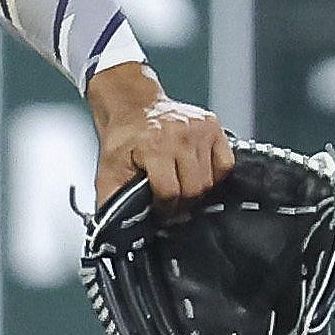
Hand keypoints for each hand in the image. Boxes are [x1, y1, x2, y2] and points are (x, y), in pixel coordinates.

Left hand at [86, 60, 233, 205]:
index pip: (170, 192)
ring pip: (211, 180)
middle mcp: (180, 135)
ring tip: (181, 186)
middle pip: (194, 189)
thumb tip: (113, 228)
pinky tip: (197, 174)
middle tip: (170, 203)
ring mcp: (199, 129)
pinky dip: (214, 175)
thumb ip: (112, 200)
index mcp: (153, 146)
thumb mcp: (108, 171)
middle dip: (182, 203)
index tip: (159, 211)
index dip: (164, 208)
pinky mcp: (213, 126)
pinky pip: (225, 163)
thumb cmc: (123, 139)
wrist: (133, 106)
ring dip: (196, 190)